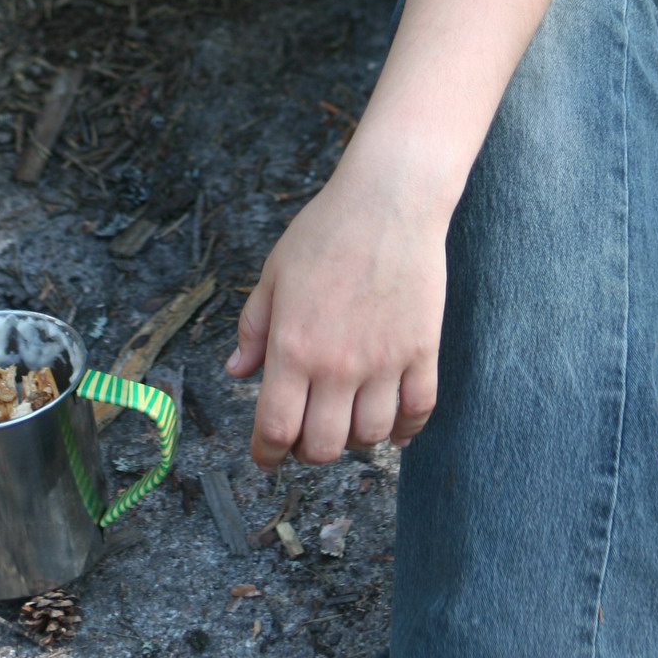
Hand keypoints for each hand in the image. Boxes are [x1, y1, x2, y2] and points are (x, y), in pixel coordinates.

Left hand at [226, 134, 451, 467]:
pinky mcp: (422, 352)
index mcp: (293, 346)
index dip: (266, 454)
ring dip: (355, 439)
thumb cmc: (326, 231)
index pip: (276, 428)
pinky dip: (404, 429)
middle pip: (323, 446)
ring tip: (346, 419)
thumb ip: (253, 328)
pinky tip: (392, 423)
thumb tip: (235, 371)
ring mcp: (384, 362)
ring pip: (370, 437)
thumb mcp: (274, 275)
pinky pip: (417, 412)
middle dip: (309, 451)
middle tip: (306, 434)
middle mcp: (337, 364)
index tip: (265, 456)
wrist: (389, 201)